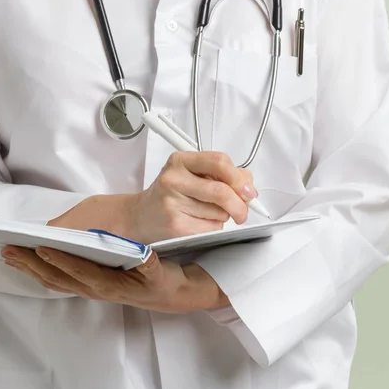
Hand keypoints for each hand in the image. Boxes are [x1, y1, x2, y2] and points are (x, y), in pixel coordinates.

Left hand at [1, 245, 228, 312]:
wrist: (168, 295)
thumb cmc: (162, 281)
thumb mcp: (161, 272)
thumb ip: (150, 264)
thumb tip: (141, 254)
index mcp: (111, 285)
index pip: (80, 271)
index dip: (61, 260)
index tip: (42, 247)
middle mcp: (96, 289)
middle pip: (58, 277)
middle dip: (33, 264)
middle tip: (11, 250)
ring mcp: (91, 290)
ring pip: (55, 281)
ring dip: (32, 269)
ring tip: (12, 256)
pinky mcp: (90, 287)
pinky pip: (60, 282)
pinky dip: (42, 272)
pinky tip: (32, 264)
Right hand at [48, 151, 257, 243]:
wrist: (140, 216)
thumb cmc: (172, 193)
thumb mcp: (193, 174)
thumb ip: (223, 174)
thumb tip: (249, 186)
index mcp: (181, 160)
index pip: (219, 162)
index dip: (239, 178)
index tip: (248, 190)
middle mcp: (174, 179)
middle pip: (222, 191)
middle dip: (239, 204)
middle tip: (242, 211)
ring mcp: (172, 203)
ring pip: (219, 212)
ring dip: (223, 216)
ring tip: (206, 212)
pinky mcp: (175, 225)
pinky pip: (210, 228)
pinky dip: (213, 227)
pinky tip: (199, 222)